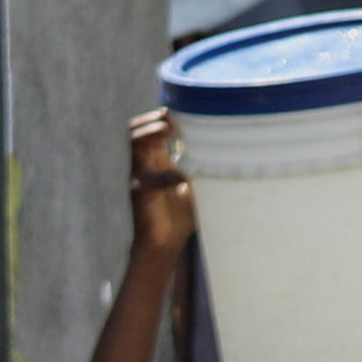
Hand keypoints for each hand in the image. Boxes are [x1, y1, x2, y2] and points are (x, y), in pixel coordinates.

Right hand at [120, 111, 192, 251]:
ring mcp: (138, 178)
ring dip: (151, 134)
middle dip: (153, 121)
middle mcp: (143, 165)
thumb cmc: (180, 213)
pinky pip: (149, 180)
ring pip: (134, 145)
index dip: (162, 118)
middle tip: (173, 125)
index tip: (182, 122)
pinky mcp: (139, 196)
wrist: (165, 243)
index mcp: (155, 159)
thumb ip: (202, 165)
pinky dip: (168, 177)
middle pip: (135, 129)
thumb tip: (227, 148)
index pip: (148, 127)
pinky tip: (183, 182)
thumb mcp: (196, 183)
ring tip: (169, 132)